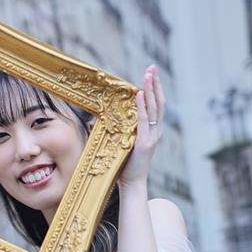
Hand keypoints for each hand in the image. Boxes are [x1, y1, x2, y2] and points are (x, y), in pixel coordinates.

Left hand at [119, 65, 164, 188]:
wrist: (132, 184)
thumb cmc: (125, 164)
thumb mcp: (120, 142)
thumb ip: (113, 129)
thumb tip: (92, 120)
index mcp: (152, 130)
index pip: (156, 105)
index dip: (154, 88)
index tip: (151, 73)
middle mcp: (155, 131)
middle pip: (159, 102)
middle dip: (155, 83)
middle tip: (152, 67)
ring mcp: (151, 136)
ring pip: (154, 108)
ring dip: (151, 90)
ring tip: (148, 74)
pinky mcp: (144, 143)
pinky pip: (144, 121)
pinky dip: (143, 108)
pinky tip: (140, 95)